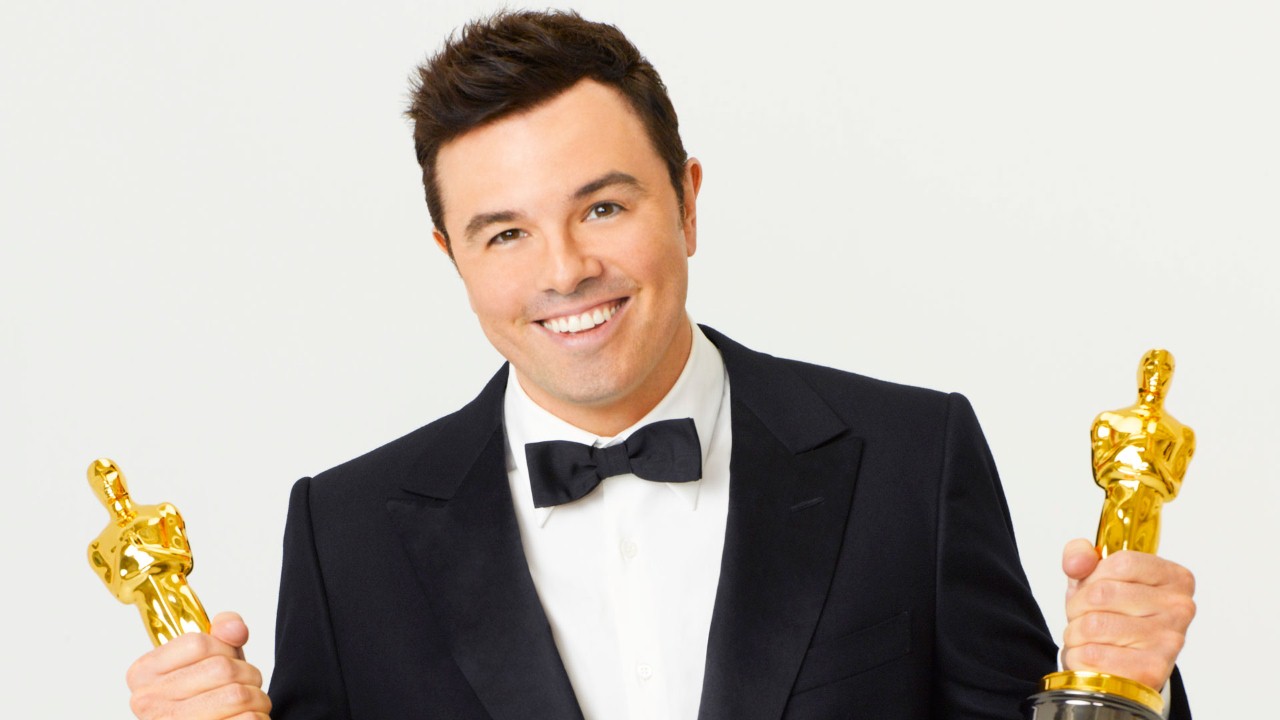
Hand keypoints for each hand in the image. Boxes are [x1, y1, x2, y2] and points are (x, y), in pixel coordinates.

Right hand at [126, 611, 271, 719]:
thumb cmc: (201, 697)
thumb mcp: (206, 658)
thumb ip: (220, 634)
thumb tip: (235, 630)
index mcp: (144, 672)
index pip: (199, 643)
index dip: (227, 648)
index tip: (230, 660)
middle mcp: (148, 701)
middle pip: (222, 669)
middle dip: (249, 674)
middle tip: (249, 685)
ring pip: (237, 696)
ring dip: (257, 698)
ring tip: (251, 704)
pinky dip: (257, 717)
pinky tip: (245, 718)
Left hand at [1060, 539, 1195, 690]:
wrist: (1123, 669)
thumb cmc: (1111, 615)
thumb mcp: (1095, 576)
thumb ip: (1081, 555)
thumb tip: (1076, 564)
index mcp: (1174, 578)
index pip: (1122, 563)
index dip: (1093, 575)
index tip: (1092, 586)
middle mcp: (1179, 609)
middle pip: (1102, 593)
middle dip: (1077, 606)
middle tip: (1082, 616)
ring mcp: (1168, 641)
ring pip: (1093, 625)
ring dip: (1075, 632)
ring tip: (1085, 638)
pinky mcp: (1151, 671)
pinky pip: (1092, 655)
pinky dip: (1077, 656)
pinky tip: (1091, 657)